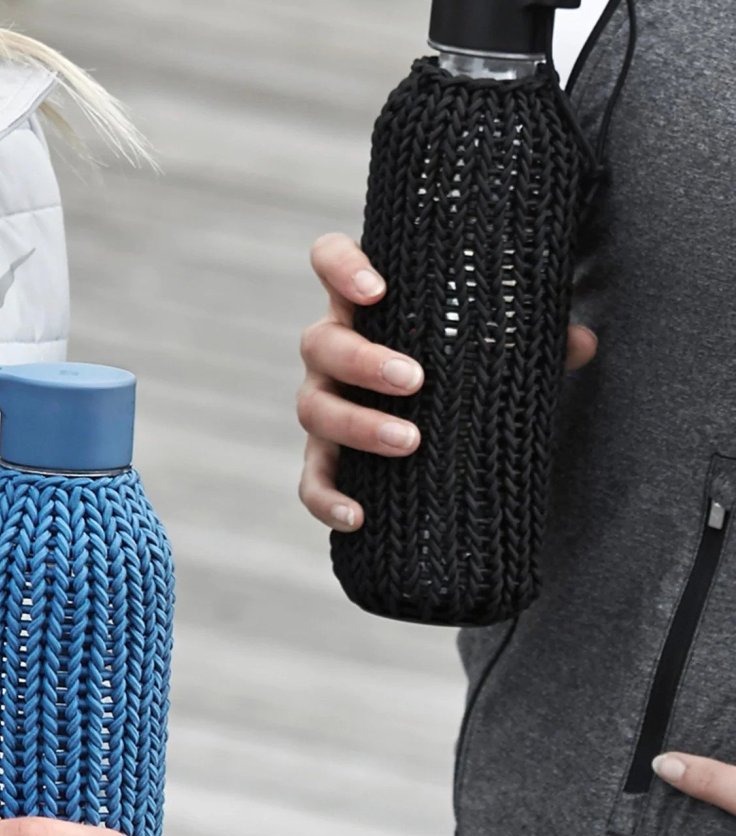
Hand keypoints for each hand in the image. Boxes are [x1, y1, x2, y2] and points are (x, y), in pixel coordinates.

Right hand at [296, 233, 598, 532]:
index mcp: (362, 306)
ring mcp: (322, 404)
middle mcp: (331, 353)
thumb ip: (534, 337)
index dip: (340, 267)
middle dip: (363, 361)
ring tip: (410, 441)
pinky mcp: (324, 458)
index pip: (329, 260)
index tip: (377, 290)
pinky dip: (326, 498)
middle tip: (416, 380)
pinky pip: (311, 481)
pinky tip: (357, 516)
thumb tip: (583, 342)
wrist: (433, 416)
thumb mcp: (491, 342)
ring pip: (314, 410)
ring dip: (357, 425)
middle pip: (321, 344)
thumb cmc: (456, 361)